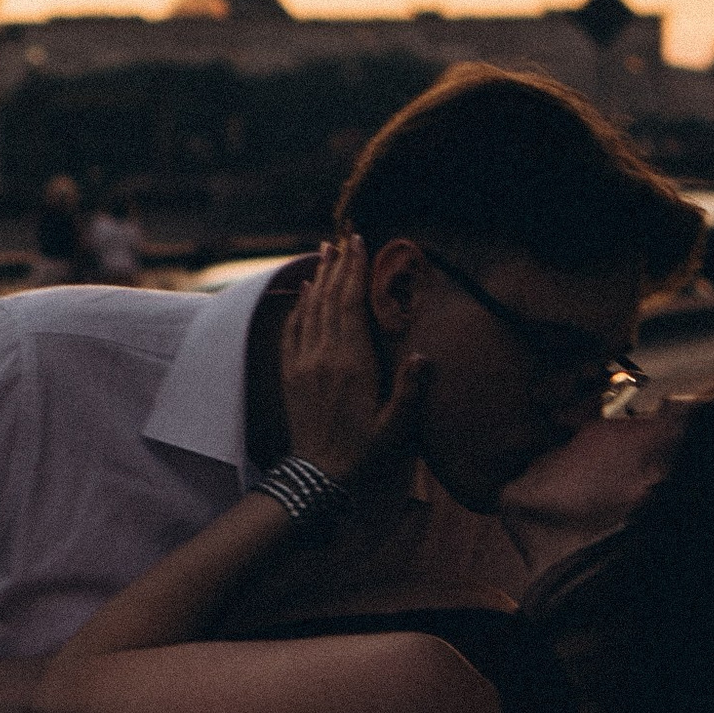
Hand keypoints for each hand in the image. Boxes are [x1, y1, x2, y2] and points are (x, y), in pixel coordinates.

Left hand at [277, 230, 427, 488]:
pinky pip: (292, 330)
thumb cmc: (361, 451)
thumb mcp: (394, 427)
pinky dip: (298, 306)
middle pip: (329, 299)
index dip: (353, 271)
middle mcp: (323, 356)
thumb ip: (410, 391)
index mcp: (352, 363)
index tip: (358, 244)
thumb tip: (424, 356)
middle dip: (336, 265)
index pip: (350, 304)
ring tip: (324, 251)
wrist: (317, 474)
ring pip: (309, 310)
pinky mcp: (290, 373)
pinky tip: (304, 291)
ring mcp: (303, 363)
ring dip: (318, 278)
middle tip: (343, 238)